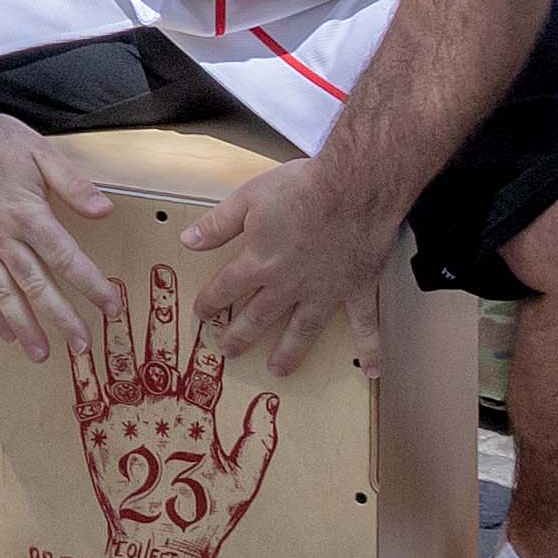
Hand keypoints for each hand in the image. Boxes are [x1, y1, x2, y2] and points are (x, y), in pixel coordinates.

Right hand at [0, 112, 123, 366]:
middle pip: (36, 286)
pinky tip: (6, 331)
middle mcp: (1, 236)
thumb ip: (74, 185)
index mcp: (26, 213)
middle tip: (82, 345)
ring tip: (42, 353)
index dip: (90, 285)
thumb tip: (104, 211)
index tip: (111, 305)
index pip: (65, 258)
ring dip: (25, 327)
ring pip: (4, 295)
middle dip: (61, 318)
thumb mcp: (42, 153)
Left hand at [168, 151, 400, 384]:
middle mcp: (289, 285)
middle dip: (240, 335)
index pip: (227, 288)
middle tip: (228, 351)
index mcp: (259, 263)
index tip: (202, 314)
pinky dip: (369, 348)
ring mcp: (325, 292)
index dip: (211, 302)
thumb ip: (217, 224)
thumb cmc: (302, 188)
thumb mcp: (247, 198)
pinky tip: (370, 369)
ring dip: (289, 352)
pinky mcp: (357, 289)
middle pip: (258, 316)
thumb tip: (187, 240)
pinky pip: (364, 324)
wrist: (354, 187)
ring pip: (302, 329)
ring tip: (278, 369)